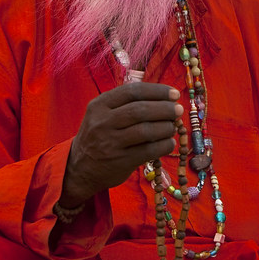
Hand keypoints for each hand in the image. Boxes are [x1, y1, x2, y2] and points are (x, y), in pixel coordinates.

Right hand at [60, 83, 181, 206]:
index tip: (174, 94)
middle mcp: (103, 122)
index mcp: (100, 104)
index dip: (157, 91)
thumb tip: (164, 98)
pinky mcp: (120, 161)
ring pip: (146, 130)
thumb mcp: (103, 113)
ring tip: (173, 126)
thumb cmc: (99, 135)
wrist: (79, 168)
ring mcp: (111, 143)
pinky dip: (164, 145)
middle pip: (141, 110)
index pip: (133, 91)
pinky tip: (169, 142)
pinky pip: (149, 151)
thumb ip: (126, 103)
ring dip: (166, 127)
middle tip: (178, 110)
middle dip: (165, 109)